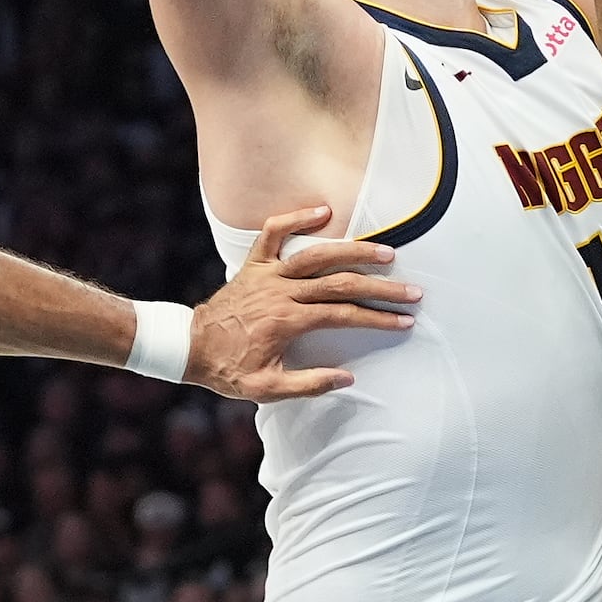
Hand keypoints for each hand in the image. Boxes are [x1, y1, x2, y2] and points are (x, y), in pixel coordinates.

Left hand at [184, 205, 422, 401]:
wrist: (189, 347)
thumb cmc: (228, 371)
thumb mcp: (265, 390)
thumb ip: (308, 385)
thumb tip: (348, 378)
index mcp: (286, 322)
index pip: (343, 316)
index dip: (377, 318)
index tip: (404, 321)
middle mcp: (279, 292)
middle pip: (339, 283)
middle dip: (380, 287)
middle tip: (412, 291)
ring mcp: (266, 274)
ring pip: (316, 254)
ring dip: (354, 251)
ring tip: (386, 251)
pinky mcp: (253, 264)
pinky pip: (273, 232)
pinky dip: (296, 218)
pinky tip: (324, 210)